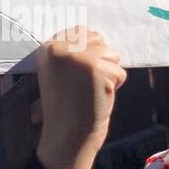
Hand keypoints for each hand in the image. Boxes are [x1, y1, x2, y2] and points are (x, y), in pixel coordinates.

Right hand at [35, 28, 126, 168]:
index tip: (81, 76)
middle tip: (85, 86)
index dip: (90, 52)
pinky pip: (120, 72)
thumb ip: (73, 52)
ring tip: (90, 91)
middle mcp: (59, 48)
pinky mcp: (96, 69)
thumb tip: (99, 37)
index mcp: (48, 48)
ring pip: (112, 55)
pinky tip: (97, 98)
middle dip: (101, 63)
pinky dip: (115, 87)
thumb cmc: (69, 108)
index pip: (82, 31)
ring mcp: (77, 57)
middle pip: (100, 41)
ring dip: (109, 75)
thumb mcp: (62, 72)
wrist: (67, 137)